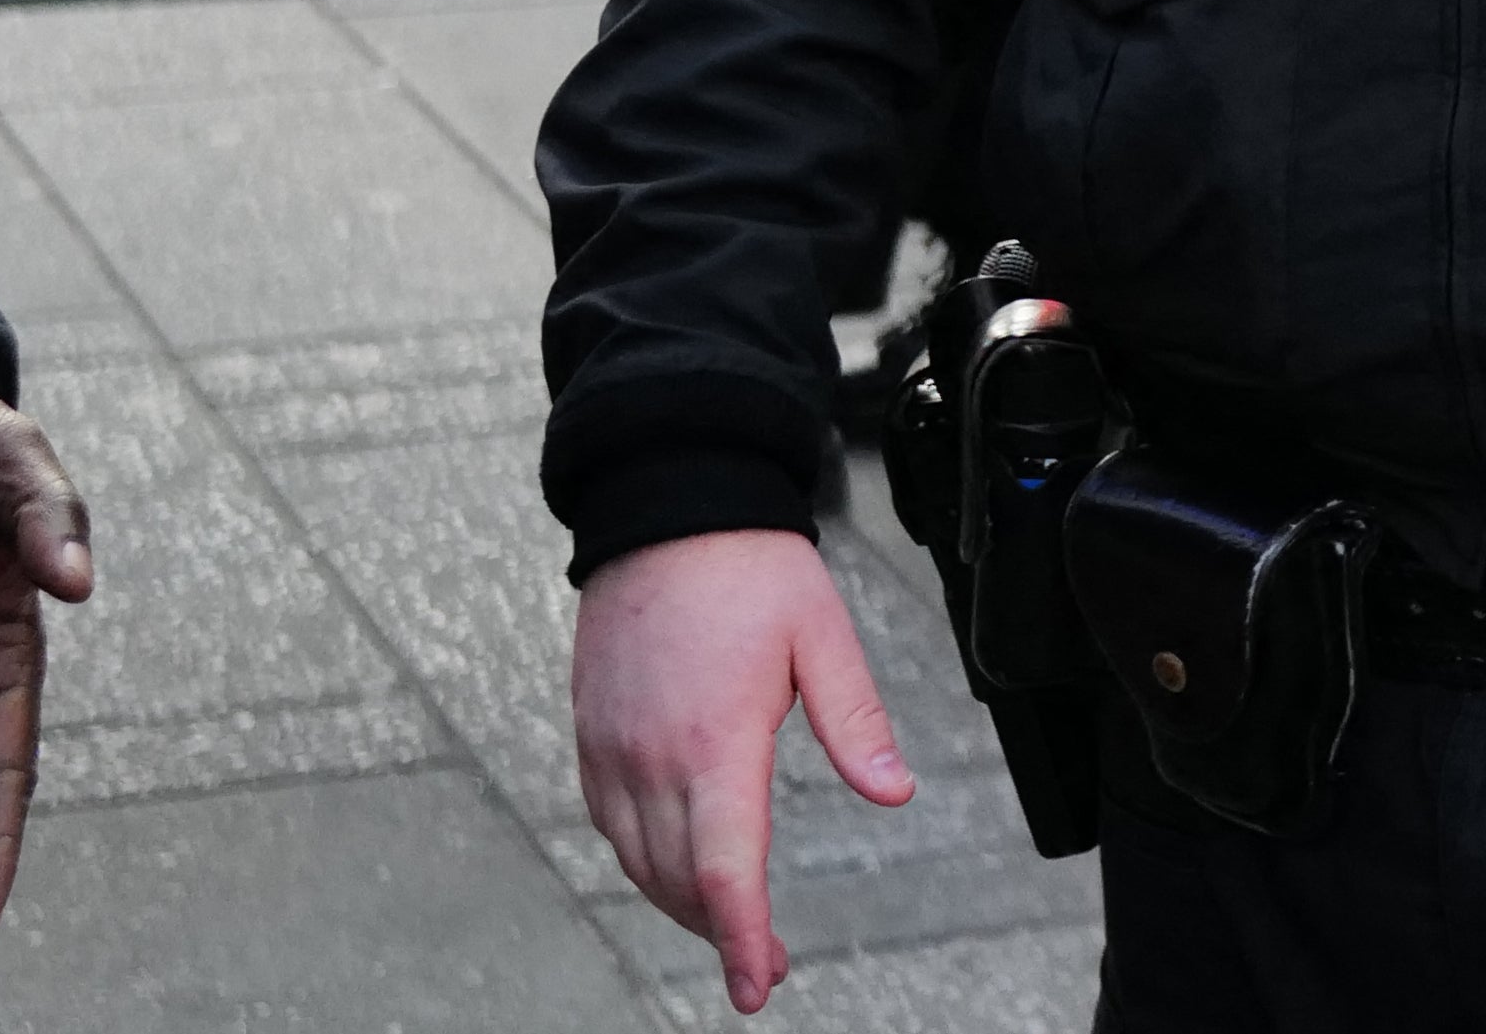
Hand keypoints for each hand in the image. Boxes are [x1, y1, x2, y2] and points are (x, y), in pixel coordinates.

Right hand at [572, 525, 915, 1013]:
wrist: (664, 500)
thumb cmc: (745, 564)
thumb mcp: (821, 636)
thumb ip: (856, 722)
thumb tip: (893, 791)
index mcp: (716, 738)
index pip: (725, 871)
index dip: (742, 941)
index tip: (758, 985)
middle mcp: (653, 753)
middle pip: (679, 882)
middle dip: (720, 933)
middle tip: (761, 959)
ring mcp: (614, 745)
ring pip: (638, 862)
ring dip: (680, 902)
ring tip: (726, 918)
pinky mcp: (592, 732)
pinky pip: (609, 822)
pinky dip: (641, 859)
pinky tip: (672, 860)